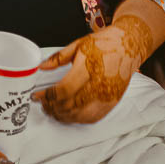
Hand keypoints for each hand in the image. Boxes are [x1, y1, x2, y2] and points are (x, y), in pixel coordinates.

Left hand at [35, 16, 150, 123]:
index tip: (36, 95)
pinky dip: (78, 119)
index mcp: (88, 68)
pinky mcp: (112, 102)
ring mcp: (107, 96)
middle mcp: (99, 85)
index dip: (47, 96)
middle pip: (70, 105)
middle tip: (42, 104)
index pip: (64, 89)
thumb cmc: (104, 44)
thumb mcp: (78, 44)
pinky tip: (68, 114)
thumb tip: (42, 66)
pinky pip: (93, 118)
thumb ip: (58, 57)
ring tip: (52, 110)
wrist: (128, 47)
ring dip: (63, 116)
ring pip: (80, 115)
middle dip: (52, 107)